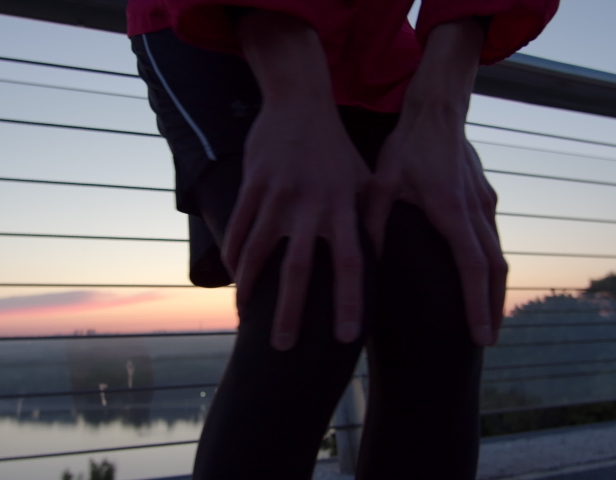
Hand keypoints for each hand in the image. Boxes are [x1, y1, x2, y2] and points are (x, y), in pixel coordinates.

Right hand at [222, 101, 369, 350]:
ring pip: (257, 253)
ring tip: (247, 318)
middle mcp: (311, 206)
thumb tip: (381, 264)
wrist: (299, 102)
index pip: (351, 263)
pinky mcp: (253, 186)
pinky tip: (235, 278)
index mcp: (343, 207)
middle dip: (289, 312)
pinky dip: (234, 257)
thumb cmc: (337, 147)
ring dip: (250, 290)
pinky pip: (238, 229)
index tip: (344, 338)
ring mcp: (277, 196)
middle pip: (297, 269)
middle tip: (283, 347)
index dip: (348, 301)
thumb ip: (373, 220)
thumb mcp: (365, 179)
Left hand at [365, 113, 506, 344]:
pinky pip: (494, 236)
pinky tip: (482, 277)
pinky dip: (492, 263)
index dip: (477, 306)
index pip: (473, 269)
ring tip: (487, 317)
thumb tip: (362, 263)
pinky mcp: (485, 195)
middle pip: (496, 269)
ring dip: (495, 288)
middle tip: (487, 340)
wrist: (437, 108)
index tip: (482, 337)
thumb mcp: (382, 183)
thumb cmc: (407, 145)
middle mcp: (476, 210)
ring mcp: (485, 202)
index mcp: (451, 211)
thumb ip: (373, 223)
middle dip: (492, 307)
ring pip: (499, 253)